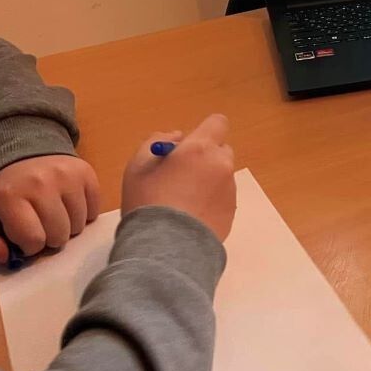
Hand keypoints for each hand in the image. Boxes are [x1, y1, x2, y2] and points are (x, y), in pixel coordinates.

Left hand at [0, 155, 99, 262]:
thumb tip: (6, 257)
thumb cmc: (6, 191)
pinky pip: (94, 211)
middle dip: (49, 238)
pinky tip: (69, 205)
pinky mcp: (86, 173)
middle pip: (59, 236)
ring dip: (68, 227)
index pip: (33, 240)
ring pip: (78, 225)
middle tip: (41, 225)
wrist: (25, 151)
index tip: (24, 235)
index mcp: (10, 197)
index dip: (29, 245)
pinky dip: (84, 214)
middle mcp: (40, 183)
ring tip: (55, 214)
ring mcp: (67, 176)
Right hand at [121, 113, 236, 243]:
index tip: (187, 146)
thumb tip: (177, 136)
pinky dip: (211, 201)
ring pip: (222, 176)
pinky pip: (223, 198)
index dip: (204, 131)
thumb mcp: (138, 165)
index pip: (217, 123)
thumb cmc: (148, 202)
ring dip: (208, 180)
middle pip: (221, 150)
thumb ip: (157, 141)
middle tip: (181, 174)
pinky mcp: (232, 213)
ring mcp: (230, 191)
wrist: (165, 247)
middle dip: (205, 157)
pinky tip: (190, 216)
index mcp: (201, 149)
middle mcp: (222, 166)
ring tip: (182, 201)